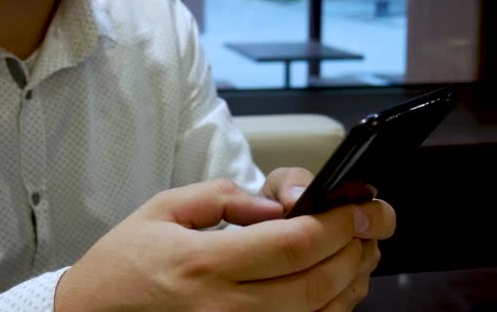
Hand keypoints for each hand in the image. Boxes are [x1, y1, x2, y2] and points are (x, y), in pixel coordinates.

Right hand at [55, 178, 394, 311]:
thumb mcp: (164, 208)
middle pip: (319, 281)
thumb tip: (275, 203)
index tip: (360, 206)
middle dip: (357, 248)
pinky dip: (332, 311)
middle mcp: (227, 307)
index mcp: (207, 263)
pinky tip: (337, 288)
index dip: (339, 223)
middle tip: (373, 223)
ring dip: (353, 281)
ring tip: (362, 251)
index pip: (295, 243)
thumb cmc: (124, 264)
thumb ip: (222, 197)